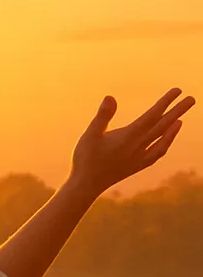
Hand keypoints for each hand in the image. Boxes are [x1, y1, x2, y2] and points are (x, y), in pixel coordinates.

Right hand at [70, 87, 194, 196]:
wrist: (86, 186)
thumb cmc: (85, 158)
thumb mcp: (90, 134)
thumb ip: (102, 116)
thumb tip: (110, 97)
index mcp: (128, 137)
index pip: (152, 115)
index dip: (166, 102)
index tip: (178, 90)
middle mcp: (138, 147)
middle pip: (162, 125)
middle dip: (177, 111)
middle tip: (192, 99)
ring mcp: (140, 157)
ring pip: (162, 138)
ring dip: (173, 126)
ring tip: (181, 117)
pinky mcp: (137, 165)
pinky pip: (157, 152)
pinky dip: (166, 142)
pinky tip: (168, 136)